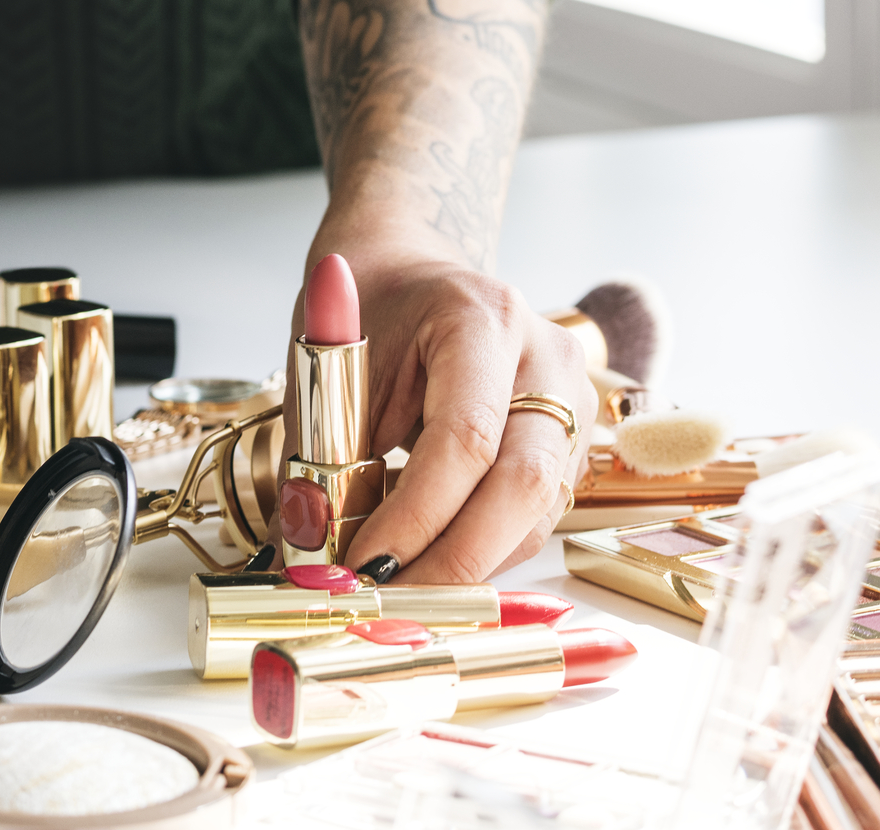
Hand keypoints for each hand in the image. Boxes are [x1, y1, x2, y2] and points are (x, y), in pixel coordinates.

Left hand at [283, 246, 595, 582]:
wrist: (411, 276)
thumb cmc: (371, 312)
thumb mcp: (328, 368)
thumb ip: (321, 456)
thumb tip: (308, 546)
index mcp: (484, 321)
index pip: (466, 439)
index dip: (417, 516)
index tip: (362, 566)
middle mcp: (546, 357)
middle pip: (524, 484)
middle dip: (454, 560)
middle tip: (386, 603)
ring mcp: (571, 398)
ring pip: (535, 513)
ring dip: (465, 564)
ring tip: (395, 586)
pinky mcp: (569, 440)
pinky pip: (534, 516)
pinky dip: (479, 549)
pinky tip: (427, 557)